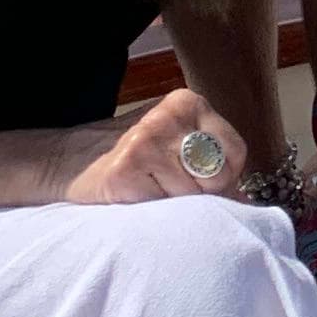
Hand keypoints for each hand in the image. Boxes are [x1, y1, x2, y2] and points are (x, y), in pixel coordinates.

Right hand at [63, 88, 238, 204]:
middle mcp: (169, 115)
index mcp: (188, 102)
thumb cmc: (136, 158)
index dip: (224, 179)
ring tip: (149, 190)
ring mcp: (146, 140)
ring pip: (190, 197)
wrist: (71, 161)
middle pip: (216, 177)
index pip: (235, 153)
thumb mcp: (176, 144)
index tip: (201, 183)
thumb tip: (246, 200)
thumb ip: (212, 163)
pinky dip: (151, 213)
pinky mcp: (126, 169)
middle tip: (170, 188)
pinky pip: (162, 208)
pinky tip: (134, 196)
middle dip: (201, 195)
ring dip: (173, 207)